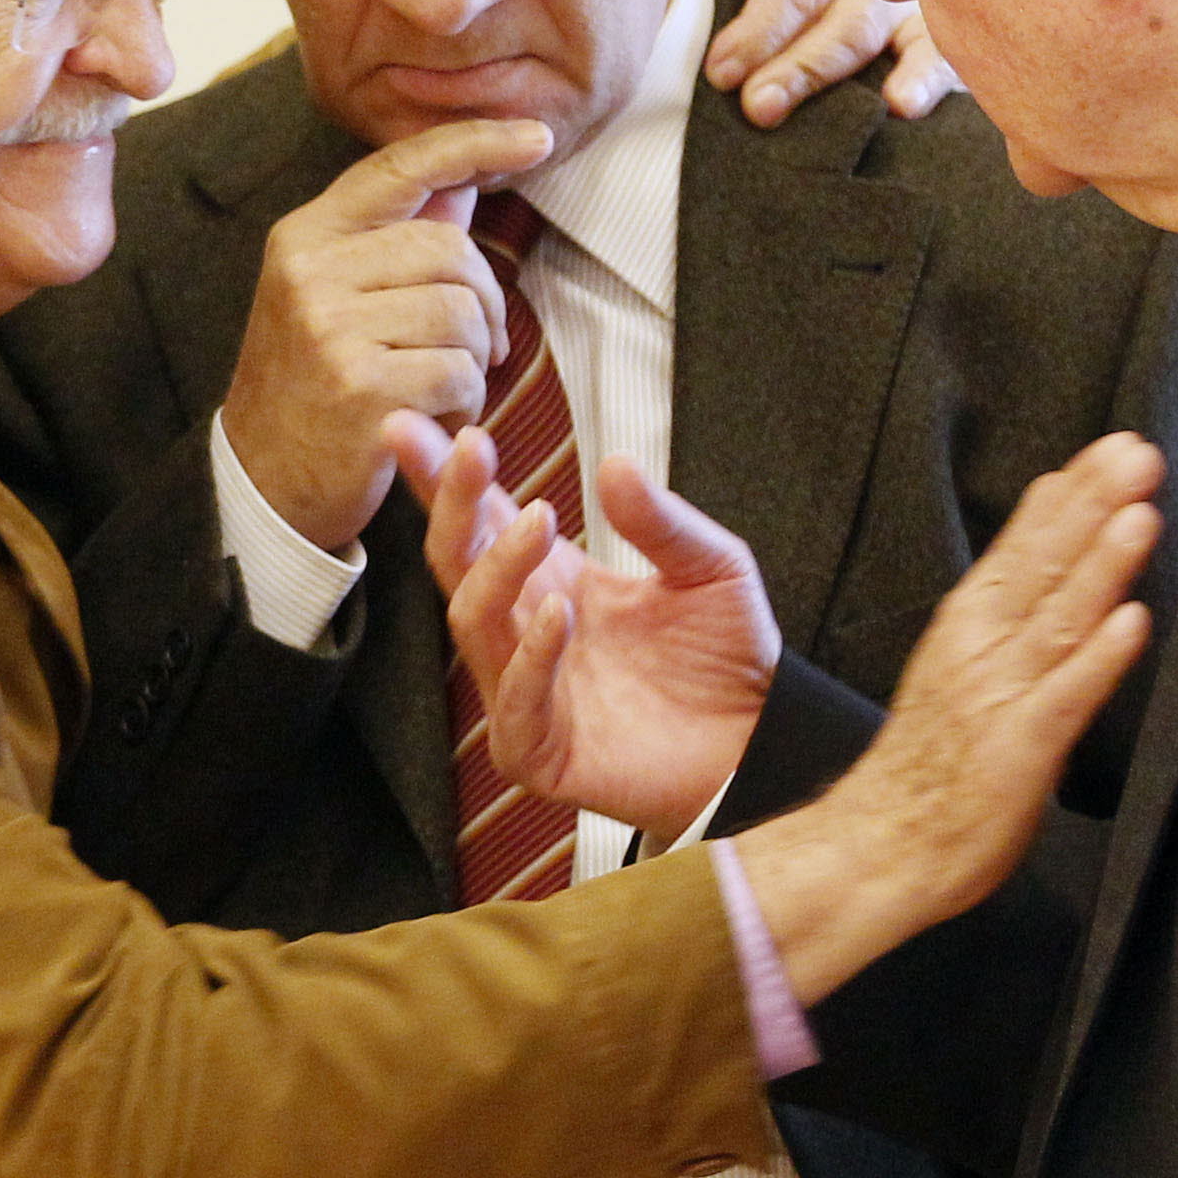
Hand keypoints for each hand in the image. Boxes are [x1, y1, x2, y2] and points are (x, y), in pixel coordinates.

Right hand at [220, 118, 551, 551]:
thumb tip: (467, 176)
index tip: (538, 137)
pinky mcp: (361, 388)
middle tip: (479, 346)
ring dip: (475, 358)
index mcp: (308, 234)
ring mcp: (331, 329)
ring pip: (461, 312)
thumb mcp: (337, 295)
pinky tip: (435, 418)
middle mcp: (312, 270)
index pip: (403, 165)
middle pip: (450, 249)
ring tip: (445, 386)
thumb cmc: (316, 382)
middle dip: (485, 300)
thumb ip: (399, 236)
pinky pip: (460, 372)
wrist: (266, 480)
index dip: (477, 142)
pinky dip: (466, 402)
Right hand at [387, 416, 778, 836]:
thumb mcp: (709, 567)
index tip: (414, 426)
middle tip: (469, 449)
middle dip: (452, 503)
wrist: (763, 743)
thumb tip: (613, 463)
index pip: (483, 523)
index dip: (447, 478)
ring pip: (473, 621)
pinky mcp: (538, 751)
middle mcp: (528, 632)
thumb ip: (660, 520)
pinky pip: (513, 702)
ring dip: (498, 567)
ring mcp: (526, 692)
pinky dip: (530, 657)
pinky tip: (557, 614)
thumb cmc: (729, 658)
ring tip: (539, 521)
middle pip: (457, 562)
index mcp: (556, 582)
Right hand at [729, 436, 1161, 993]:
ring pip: (1058, 616)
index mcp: (967, 626)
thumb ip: (1007, 615)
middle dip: (1091, 503)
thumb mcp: (961, 667)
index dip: (1068, 495)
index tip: (1109, 448)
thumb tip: (1049, 556)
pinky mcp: (1022, 748)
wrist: (878, 847)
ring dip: (1101, 562)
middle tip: (1134, 453)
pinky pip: (1066, 695)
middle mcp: (982, 649)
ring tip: (1139, 514)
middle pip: (1042, 563)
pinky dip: (1099, 657)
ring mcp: (1001, 695)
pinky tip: (1131, 621)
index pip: (1022, 545)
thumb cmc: (928, 767)